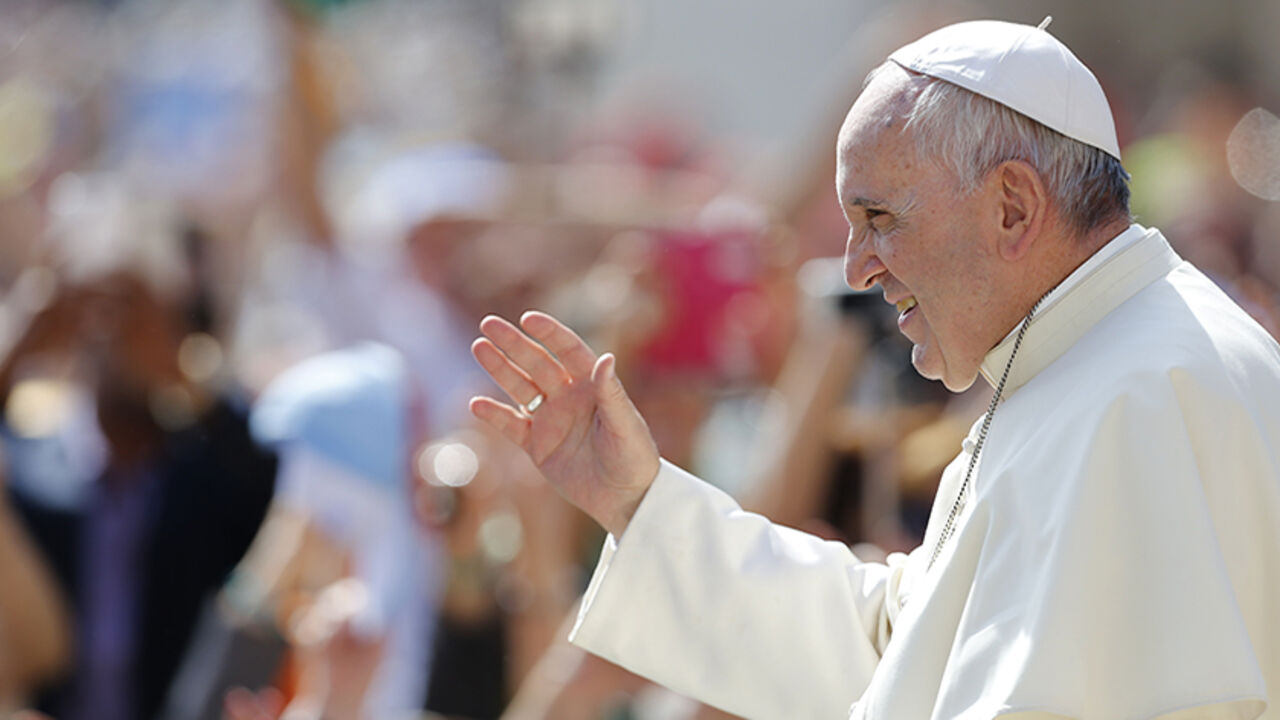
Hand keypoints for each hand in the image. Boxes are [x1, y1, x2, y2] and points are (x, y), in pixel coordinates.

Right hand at [470, 311, 659, 536]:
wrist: (626, 500)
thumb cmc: (635, 459)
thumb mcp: (626, 426)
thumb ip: (611, 394)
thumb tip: (606, 358)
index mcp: (593, 386)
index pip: (568, 351)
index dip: (549, 333)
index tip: (528, 318)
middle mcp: (569, 397)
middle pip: (537, 363)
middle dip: (513, 344)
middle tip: (488, 324)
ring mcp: (552, 421)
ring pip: (520, 388)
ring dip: (500, 368)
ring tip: (479, 347)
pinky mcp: (538, 447)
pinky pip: (512, 426)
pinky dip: (494, 416)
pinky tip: (476, 404)